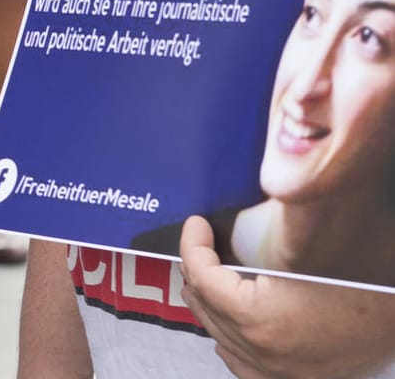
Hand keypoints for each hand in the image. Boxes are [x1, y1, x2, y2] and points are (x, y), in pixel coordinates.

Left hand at [180, 216, 394, 378]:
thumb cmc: (366, 285)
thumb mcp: (311, 247)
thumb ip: (273, 227)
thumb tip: (248, 197)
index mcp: (260, 318)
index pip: (203, 277)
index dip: (193, 244)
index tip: (196, 224)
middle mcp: (262, 350)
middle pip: (205, 306)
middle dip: (196, 270)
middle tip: (199, 244)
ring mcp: (275, 370)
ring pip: (219, 335)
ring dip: (208, 302)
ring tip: (205, 275)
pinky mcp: (290, 378)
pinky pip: (241, 363)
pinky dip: (229, 338)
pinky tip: (228, 322)